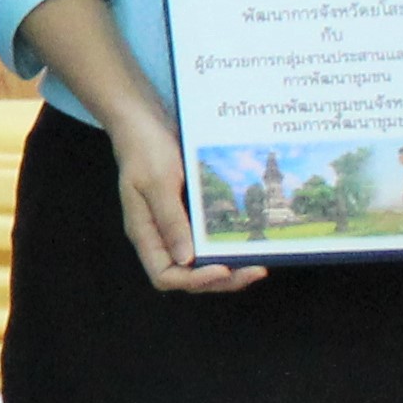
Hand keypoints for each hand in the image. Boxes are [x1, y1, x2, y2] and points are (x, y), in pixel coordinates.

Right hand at [99, 105, 261, 292]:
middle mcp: (158, 236)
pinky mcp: (186, 216)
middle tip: (256, 270)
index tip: (223, 268)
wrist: (145, 122)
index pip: (165, 275)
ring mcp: (173, 227)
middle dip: (221, 279)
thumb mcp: (158, 182)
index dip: (194, 280)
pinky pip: (206, 241)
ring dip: (228, 268)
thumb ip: (170, 221)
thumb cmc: (146, 149)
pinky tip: (247, 241)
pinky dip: (225, 247)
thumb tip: (185, 259)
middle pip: (186, 275)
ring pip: (199, 263)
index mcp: (144, 233)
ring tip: (258, 263)